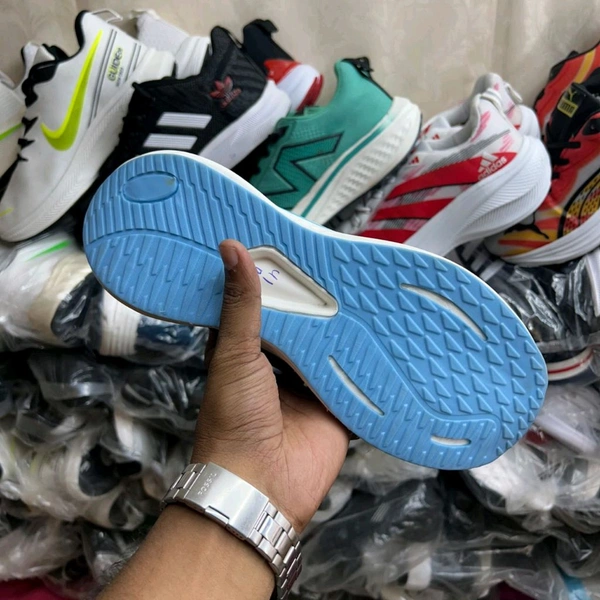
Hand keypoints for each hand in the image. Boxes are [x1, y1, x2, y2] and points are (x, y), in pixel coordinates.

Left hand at [192, 240, 349, 531]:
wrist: (261, 486)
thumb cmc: (235, 417)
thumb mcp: (234, 353)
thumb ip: (240, 305)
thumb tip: (231, 246)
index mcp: (247, 348)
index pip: (263, 303)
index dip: (276, 277)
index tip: (293, 242)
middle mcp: (279, 364)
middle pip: (304, 324)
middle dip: (320, 299)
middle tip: (342, 259)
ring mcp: (310, 385)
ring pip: (332, 347)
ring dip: (346, 326)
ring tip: (368, 285)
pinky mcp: (337, 405)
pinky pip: (356, 377)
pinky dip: (369, 360)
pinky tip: (387, 331)